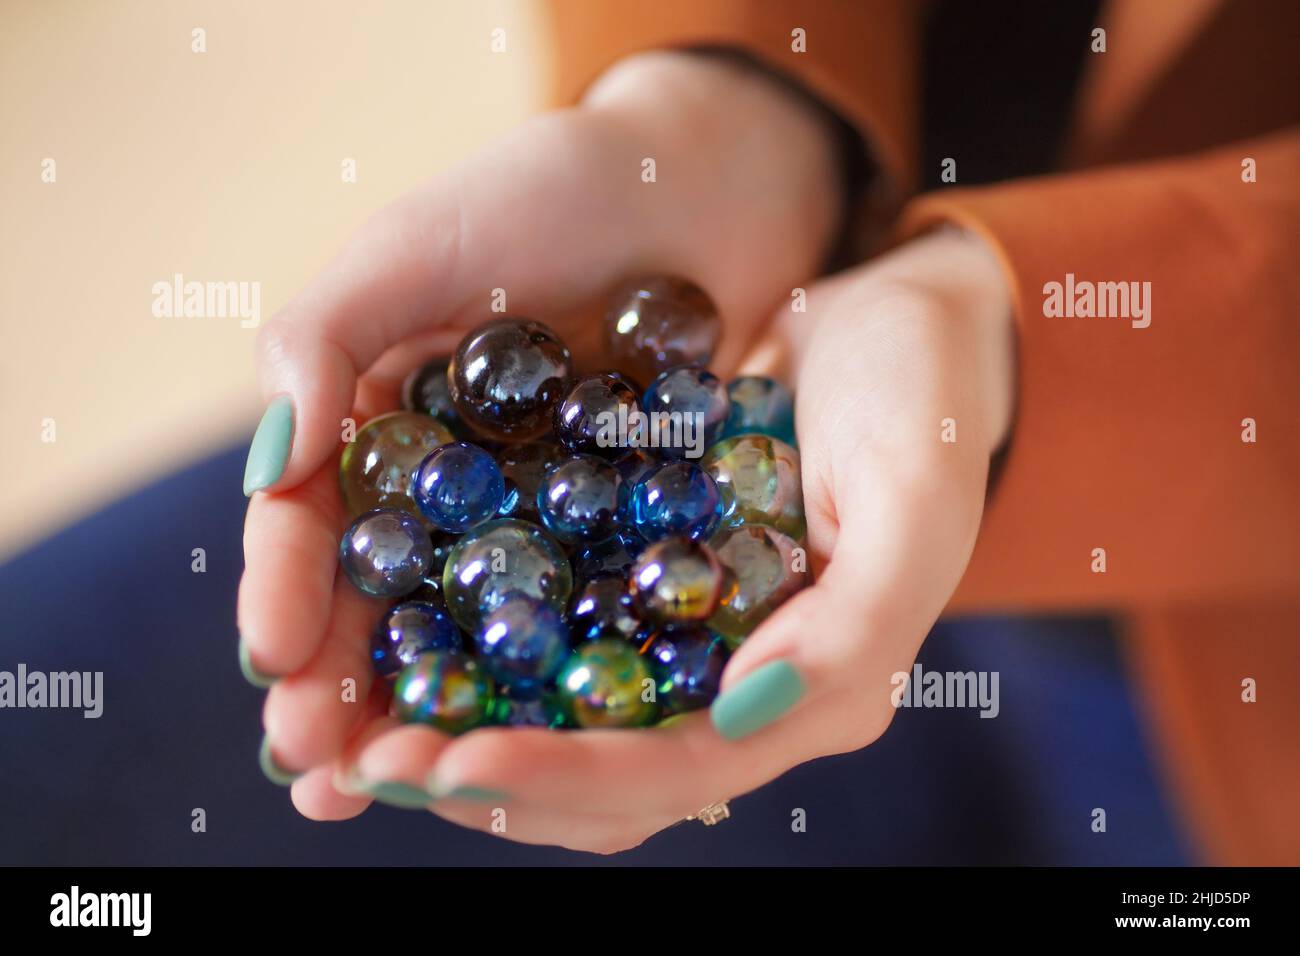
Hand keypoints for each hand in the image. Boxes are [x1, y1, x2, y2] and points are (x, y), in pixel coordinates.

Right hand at [237, 52, 846, 810]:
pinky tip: (544, 735)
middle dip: (344, 686)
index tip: (273, 662)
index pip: (310, 522)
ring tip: (410, 783)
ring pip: (470, 626)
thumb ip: (325, 338)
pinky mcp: (615, 532)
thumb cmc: (545, 190)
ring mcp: (528, 516)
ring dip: (437, 707)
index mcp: (373, 421)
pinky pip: (577, 609)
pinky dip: (553, 672)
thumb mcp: (417, 246)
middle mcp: (442, 483)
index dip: (284, 593)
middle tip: (324, 770)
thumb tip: (268, 469)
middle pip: (381, 599)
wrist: (693, 186)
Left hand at [328, 228, 1014, 851]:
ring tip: (349, 726)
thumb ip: (849, 630)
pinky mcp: (640, 583)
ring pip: (559, 723)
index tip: (448, 761)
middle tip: (361, 764)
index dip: (562, 775)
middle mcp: (735, 689)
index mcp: (806, 694)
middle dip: (481, 776)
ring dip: (456, 729)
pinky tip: (390, 629)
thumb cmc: (920, 407)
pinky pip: (546, 638)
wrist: (896, 325)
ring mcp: (683, 640)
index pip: (674, 771)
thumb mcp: (913, 504)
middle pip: (598, 778)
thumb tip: (735, 718)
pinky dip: (470, 649)